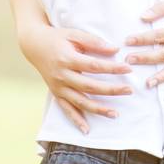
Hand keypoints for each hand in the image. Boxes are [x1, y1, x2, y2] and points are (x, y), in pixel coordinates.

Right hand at [18, 22, 133, 133]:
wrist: (34, 45)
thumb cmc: (57, 37)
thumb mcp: (74, 34)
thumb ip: (94, 42)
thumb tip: (114, 50)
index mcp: (67, 58)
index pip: (94, 66)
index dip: (112, 69)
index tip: (128, 69)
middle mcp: (62, 75)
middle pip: (90, 86)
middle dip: (111, 90)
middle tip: (129, 90)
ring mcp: (58, 87)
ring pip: (80, 101)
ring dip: (98, 109)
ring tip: (115, 114)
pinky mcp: (56, 93)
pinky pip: (66, 109)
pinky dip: (76, 120)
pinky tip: (87, 130)